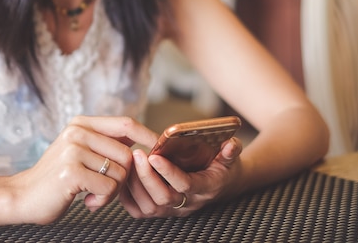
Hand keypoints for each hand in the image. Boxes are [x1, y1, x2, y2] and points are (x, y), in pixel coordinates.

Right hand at [8, 116, 157, 223]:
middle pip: (128, 154)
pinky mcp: (71, 171)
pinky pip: (109, 187)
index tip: (160, 148)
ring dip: (111, 191)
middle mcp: (77, 131)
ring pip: (120, 173)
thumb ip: (106, 142)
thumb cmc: (57, 178)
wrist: (23, 197)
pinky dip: (102, 200)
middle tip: (105, 188)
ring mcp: (73, 150)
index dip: (148, 135)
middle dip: (124, 178)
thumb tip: (141, 136)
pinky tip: (86, 201)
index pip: (126, 124)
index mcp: (82, 123)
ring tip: (92, 194)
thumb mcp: (80, 150)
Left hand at [119, 137, 242, 217]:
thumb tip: (231, 145)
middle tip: (137, 154)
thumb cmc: (223, 167)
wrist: (223, 185)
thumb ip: (231, 151)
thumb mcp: (231, 157)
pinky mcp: (162, 212)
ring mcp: (174, 210)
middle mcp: (189, 203)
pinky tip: (125, 176)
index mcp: (206, 188)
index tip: (154, 154)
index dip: (168, 172)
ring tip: (129, 161)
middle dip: (147, 176)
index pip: (185, 184)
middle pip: (164, 198)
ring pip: (149, 207)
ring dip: (135, 185)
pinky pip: (139, 212)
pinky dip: (128, 197)